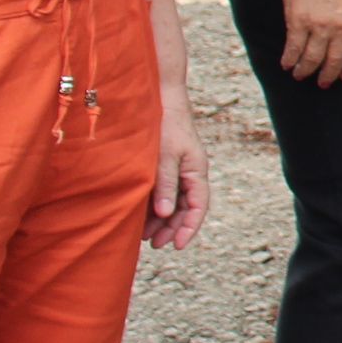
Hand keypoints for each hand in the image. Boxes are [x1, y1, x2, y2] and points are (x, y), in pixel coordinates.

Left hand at [145, 83, 211, 249]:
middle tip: (154, 244)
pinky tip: (142, 215)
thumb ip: (165, 185)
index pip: (199, 206)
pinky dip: (155, 205)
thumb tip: (166, 214)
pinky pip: (164, 191)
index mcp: (196, 170)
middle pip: (187, 208)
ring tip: (144, 234)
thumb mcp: (164, 156)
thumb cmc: (164, 124)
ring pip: (175, 201)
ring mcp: (179, 168)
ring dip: (162, 219)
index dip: (189, 227)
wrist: (159, 97)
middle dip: (173, 228)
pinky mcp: (166, 164)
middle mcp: (190, 172)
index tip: (175, 245)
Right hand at [274, 0, 341, 84]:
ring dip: (306, 70)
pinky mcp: (298, 21)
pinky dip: (289, 59)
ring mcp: (319, 26)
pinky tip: (286, 64)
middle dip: (328, 75)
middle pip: (334, 60)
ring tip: (301, 76)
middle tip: (323, 84)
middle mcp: (340, 27)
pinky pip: (293, 48)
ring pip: (312, 58)